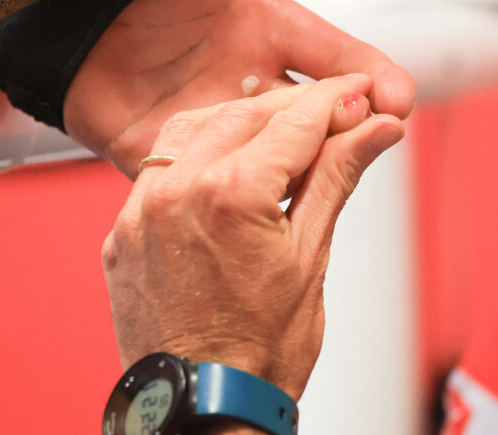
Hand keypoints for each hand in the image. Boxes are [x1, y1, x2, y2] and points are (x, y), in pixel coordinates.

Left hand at [62, 0, 415, 176]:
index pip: (333, 52)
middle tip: (371, 142)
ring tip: (323, 185)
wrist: (47, 1)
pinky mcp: (162, 152)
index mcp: (260, 21)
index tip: (402, 97)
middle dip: (349, 129)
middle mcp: (244, 73)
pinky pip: (205, 183)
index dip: (372, 73)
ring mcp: (207, 116)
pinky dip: (231, 198)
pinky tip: (252, 213)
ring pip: (269, 156)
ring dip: (300, 170)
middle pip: (314, 112)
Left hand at [101, 74, 405, 399]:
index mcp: (231, 196)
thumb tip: (375, 132)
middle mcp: (177, 193)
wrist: (204, 408)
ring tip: (281, 129)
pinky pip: (158, 169)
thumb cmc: (258, 353)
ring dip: (240, 119)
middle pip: (245, 114)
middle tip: (333, 108)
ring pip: (194, 130)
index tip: (358, 95)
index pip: (294, 123)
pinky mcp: (123, 233)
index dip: (335, 102)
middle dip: (294, 105)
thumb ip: (338, 178)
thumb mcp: (311, 255)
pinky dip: (197, 155)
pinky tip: (227, 162)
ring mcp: (142, 212)